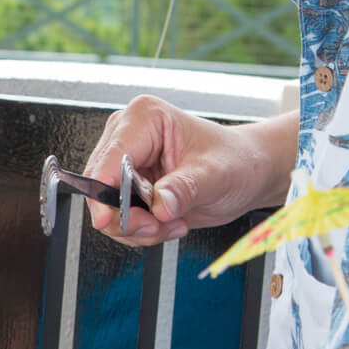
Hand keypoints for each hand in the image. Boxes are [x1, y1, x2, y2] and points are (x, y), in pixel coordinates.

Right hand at [81, 96, 294, 245]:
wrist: (249, 173)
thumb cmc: (237, 160)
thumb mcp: (216, 174)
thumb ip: (185, 189)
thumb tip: (159, 205)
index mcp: (144, 119)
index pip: (109, 159)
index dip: (104, 192)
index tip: (108, 219)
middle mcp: (127, 138)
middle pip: (100, 187)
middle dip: (127, 216)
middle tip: (157, 226)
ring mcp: (126, 164)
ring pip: (106, 208)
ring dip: (137, 227)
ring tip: (172, 223)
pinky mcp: (129, 187)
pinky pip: (119, 218)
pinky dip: (142, 230)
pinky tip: (169, 222)